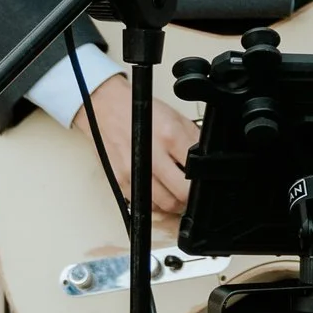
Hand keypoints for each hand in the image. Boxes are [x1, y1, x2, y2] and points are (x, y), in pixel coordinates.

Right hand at [82, 75, 198, 215]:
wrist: (105, 108)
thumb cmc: (140, 112)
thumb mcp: (175, 117)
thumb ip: (194, 139)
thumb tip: (207, 158)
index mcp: (169, 136)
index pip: (197, 170)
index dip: (205, 177)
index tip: (206, 178)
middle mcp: (152, 156)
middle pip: (182, 193)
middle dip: (192, 195)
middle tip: (194, 190)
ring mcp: (135, 171)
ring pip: (165, 205)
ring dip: (176, 204)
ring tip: (178, 193)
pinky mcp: (121, 181)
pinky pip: (146, 204)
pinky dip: (157, 204)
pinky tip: (160, 193)